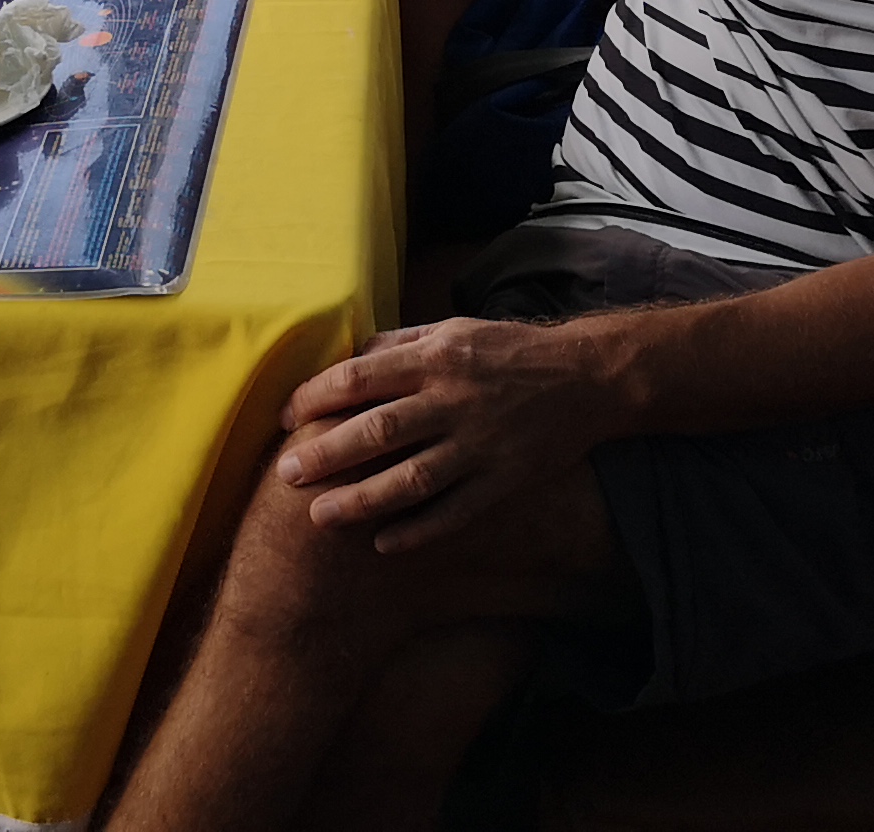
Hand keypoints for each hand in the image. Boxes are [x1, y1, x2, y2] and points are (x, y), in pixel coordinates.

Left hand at [274, 315, 613, 553]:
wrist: (586, 377)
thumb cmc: (508, 350)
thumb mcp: (453, 330)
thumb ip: (400, 345)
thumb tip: (348, 360)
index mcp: (436, 357)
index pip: (361, 377)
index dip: (317, 397)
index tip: (286, 418)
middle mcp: (454, 400)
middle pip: (379, 430)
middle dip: (328, 454)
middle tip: (287, 475)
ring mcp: (480, 443)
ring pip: (413, 478)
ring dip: (363, 500)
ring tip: (321, 516)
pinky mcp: (503, 478)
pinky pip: (455, 510)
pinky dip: (419, 530)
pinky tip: (384, 543)